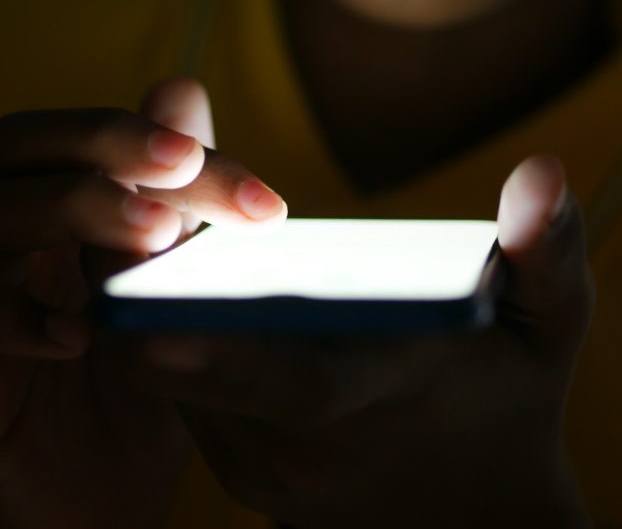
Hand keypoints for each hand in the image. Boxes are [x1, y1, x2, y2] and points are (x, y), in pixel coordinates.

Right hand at [0, 78, 286, 528]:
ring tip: (153, 239)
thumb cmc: (147, 385)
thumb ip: (181, 199)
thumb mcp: (179, 290)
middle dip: (105, 145)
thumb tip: (184, 88)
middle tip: (184, 167)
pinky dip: (7, 316)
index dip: (153, 134)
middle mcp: (14, 243)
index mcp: (65, 213)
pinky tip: (79, 335)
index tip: (243, 182)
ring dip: (70, 210)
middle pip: (17, 145)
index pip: (84, 135)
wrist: (105, 498)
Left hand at [118, 155, 593, 527]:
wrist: (464, 507)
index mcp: (373, 405)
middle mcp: (293, 445)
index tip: (160, 304)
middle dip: (143, 287)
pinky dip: (154, 324)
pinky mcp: (229, 457)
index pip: (288, 384)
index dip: (223, 344)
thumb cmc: (505, 405)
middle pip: (188, 370)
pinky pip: (168, 386)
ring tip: (137, 211)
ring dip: (140, 297)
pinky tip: (159, 265)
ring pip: (162, 374)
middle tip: (123, 196)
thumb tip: (542, 175)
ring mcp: (252, 458)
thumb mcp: (543, 332)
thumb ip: (547, 257)